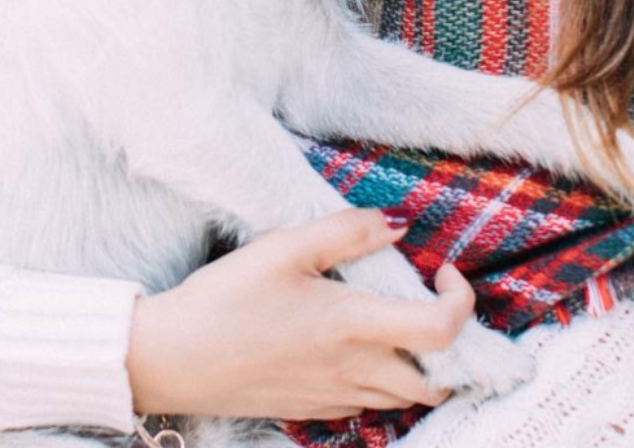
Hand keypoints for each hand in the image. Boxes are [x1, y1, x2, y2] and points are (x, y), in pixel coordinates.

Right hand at [126, 208, 474, 420]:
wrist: (173, 358)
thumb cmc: (225, 298)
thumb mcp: (283, 247)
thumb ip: (347, 231)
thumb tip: (399, 223)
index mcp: (352, 326)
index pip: (442, 331)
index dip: (460, 301)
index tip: (443, 271)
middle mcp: (353, 370)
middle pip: (437, 379)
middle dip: (452, 346)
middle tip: (430, 303)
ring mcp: (333, 398)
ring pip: (406, 397)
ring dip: (420, 366)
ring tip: (398, 323)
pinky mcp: (312, 410)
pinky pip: (368, 406)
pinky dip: (382, 381)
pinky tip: (355, 349)